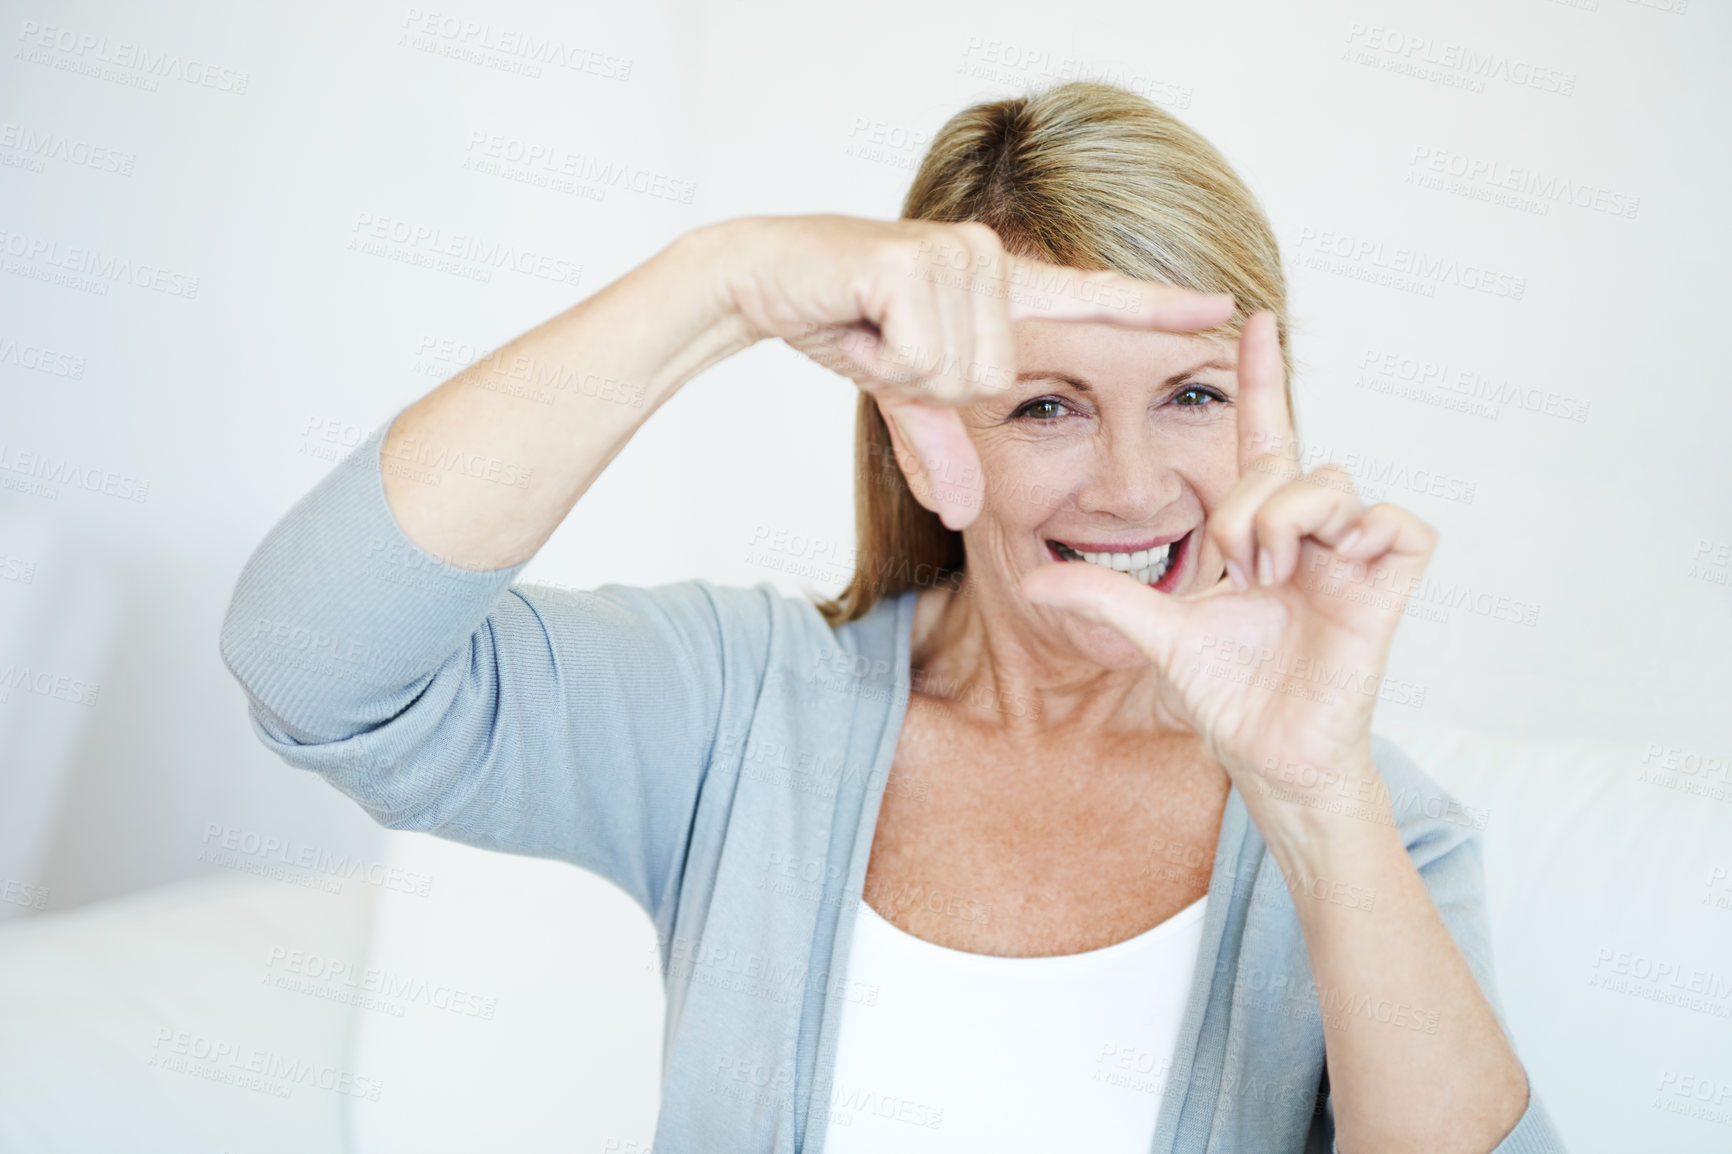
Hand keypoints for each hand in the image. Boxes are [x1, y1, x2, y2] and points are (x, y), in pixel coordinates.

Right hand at [719, 214, 1236, 528]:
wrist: (762, 272)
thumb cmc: (838, 317)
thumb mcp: (899, 394)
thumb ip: (940, 446)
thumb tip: (964, 512)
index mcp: (999, 288)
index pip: (1092, 297)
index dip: (1157, 307)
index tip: (1225, 305)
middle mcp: (990, 261)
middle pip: (996, 380)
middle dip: (930, 386)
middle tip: (883, 340)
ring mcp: (960, 254)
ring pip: (962, 374)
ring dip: (901, 369)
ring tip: (870, 325)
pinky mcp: (918, 260)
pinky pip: (924, 359)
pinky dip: (880, 357)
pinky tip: (857, 317)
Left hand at [1018, 312, 1438, 814]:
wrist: (1268, 756)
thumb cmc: (1227, 696)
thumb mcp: (1156, 635)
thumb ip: (1102, 600)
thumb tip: (1031, 584)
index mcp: (1259, 532)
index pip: (1264, 436)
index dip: (1259, 380)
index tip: (1253, 319)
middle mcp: (1308, 535)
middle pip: (1288, 463)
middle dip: (1247, 505)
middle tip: (1236, 566)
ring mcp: (1350, 558)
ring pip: (1333, 481)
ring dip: (1288, 521)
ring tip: (1268, 576)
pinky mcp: (1388, 586)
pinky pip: (1399, 523)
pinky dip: (1368, 533)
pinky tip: (1335, 568)